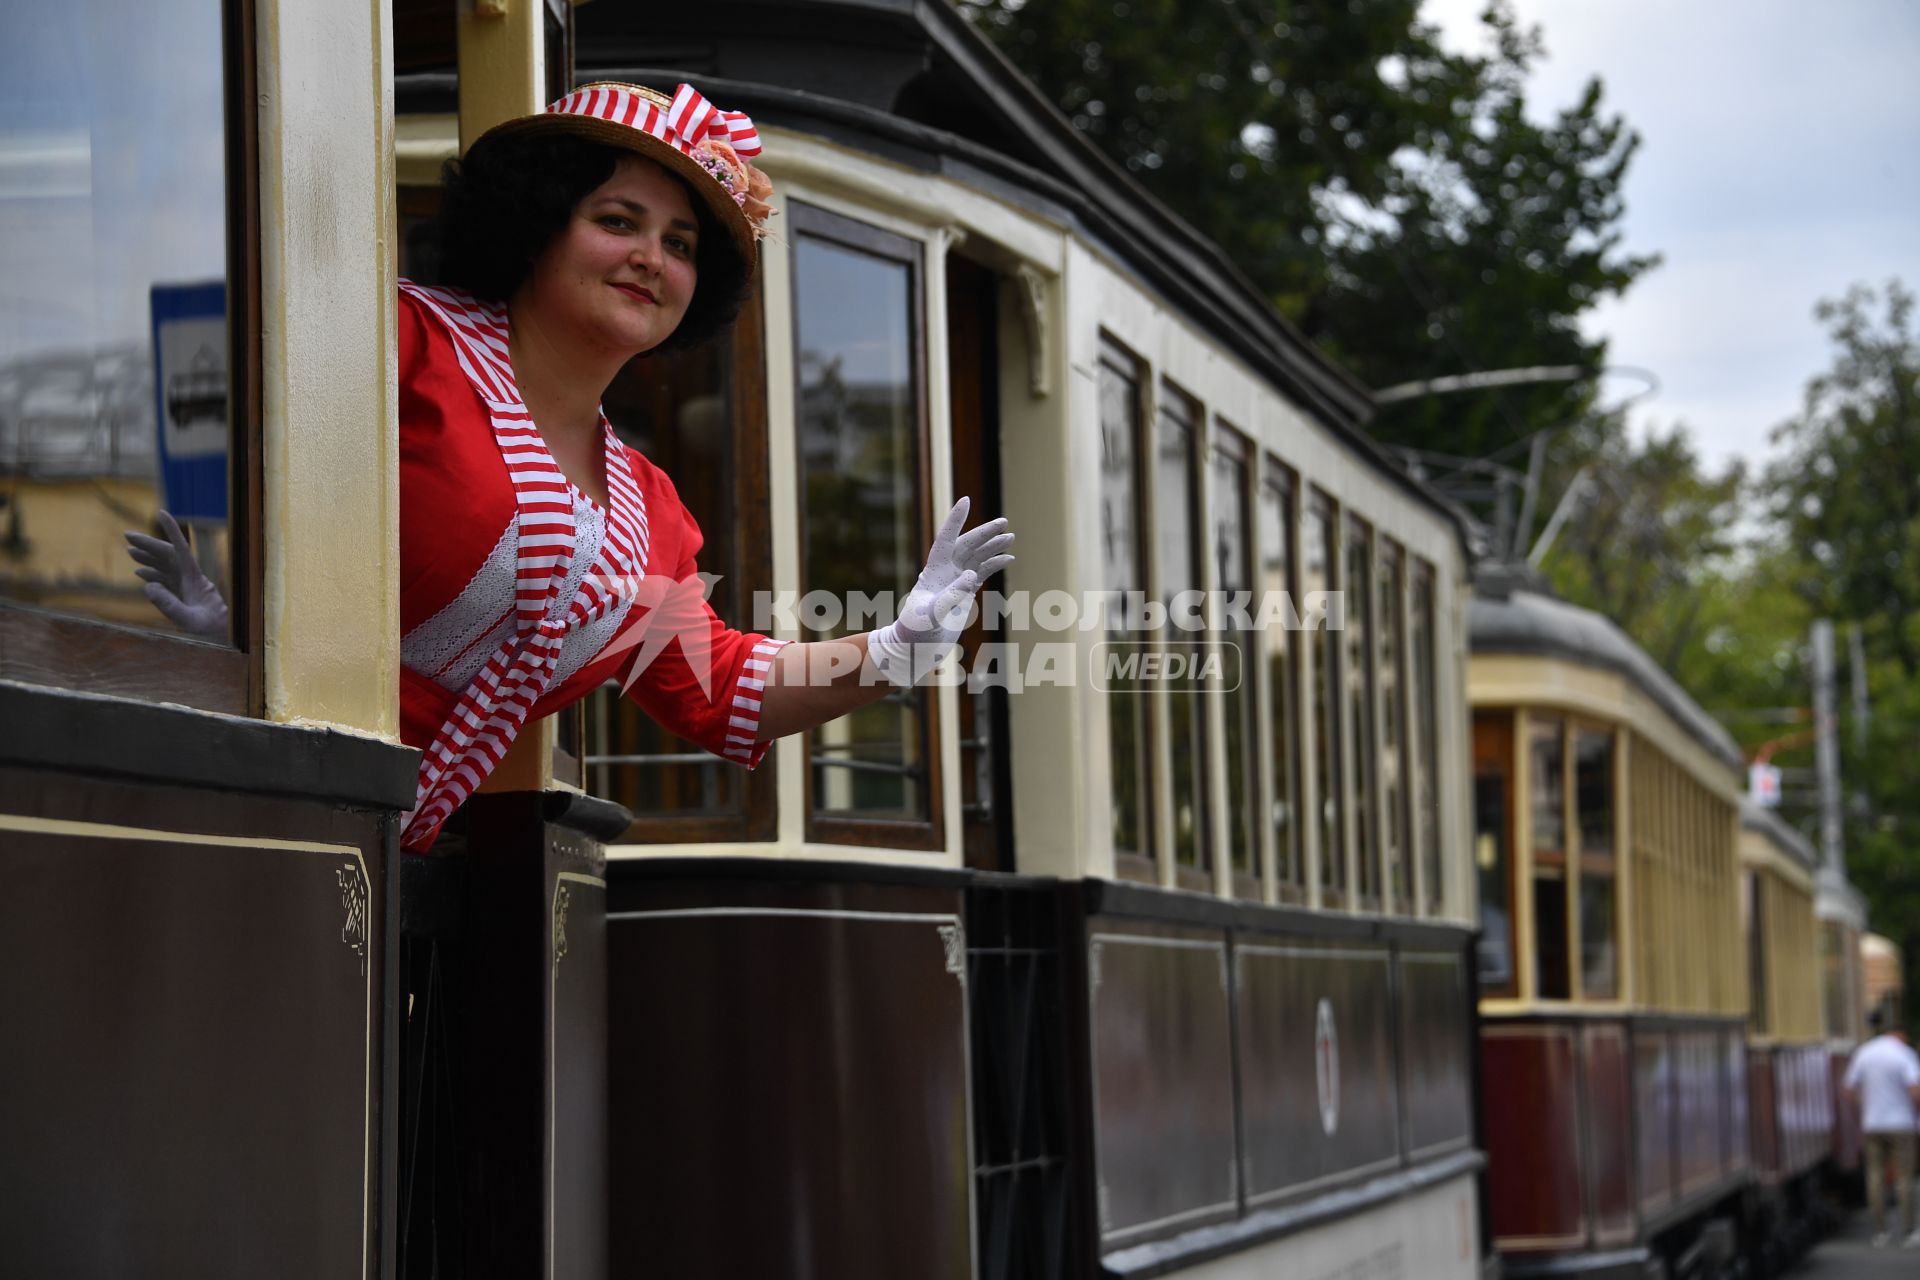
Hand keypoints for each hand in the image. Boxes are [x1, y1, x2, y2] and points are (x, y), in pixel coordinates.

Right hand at [124, 510, 229, 640]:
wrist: (227, 640)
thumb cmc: (213, 631)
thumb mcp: (191, 621)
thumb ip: (170, 605)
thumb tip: (148, 585)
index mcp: (196, 579)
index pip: (182, 550)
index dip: (172, 531)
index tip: (161, 513)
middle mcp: (192, 579)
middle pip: (169, 555)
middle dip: (149, 544)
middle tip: (127, 535)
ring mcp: (189, 588)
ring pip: (166, 566)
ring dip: (149, 557)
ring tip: (129, 551)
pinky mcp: (186, 597)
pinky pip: (167, 581)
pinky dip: (153, 575)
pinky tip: (140, 574)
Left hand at [867, 497, 1014, 685]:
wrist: (915, 649)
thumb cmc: (915, 632)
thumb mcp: (930, 616)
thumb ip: (950, 596)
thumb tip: (971, 575)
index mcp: (933, 572)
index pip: (946, 540)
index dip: (955, 520)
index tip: (965, 500)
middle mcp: (944, 572)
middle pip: (966, 545)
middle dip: (984, 533)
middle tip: (1004, 522)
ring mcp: (954, 582)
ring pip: (976, 557)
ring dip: (992, 547)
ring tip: (1010, 538)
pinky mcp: (963, 593)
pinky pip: (982, 573)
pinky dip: (994, 564)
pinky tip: (1008, 558)